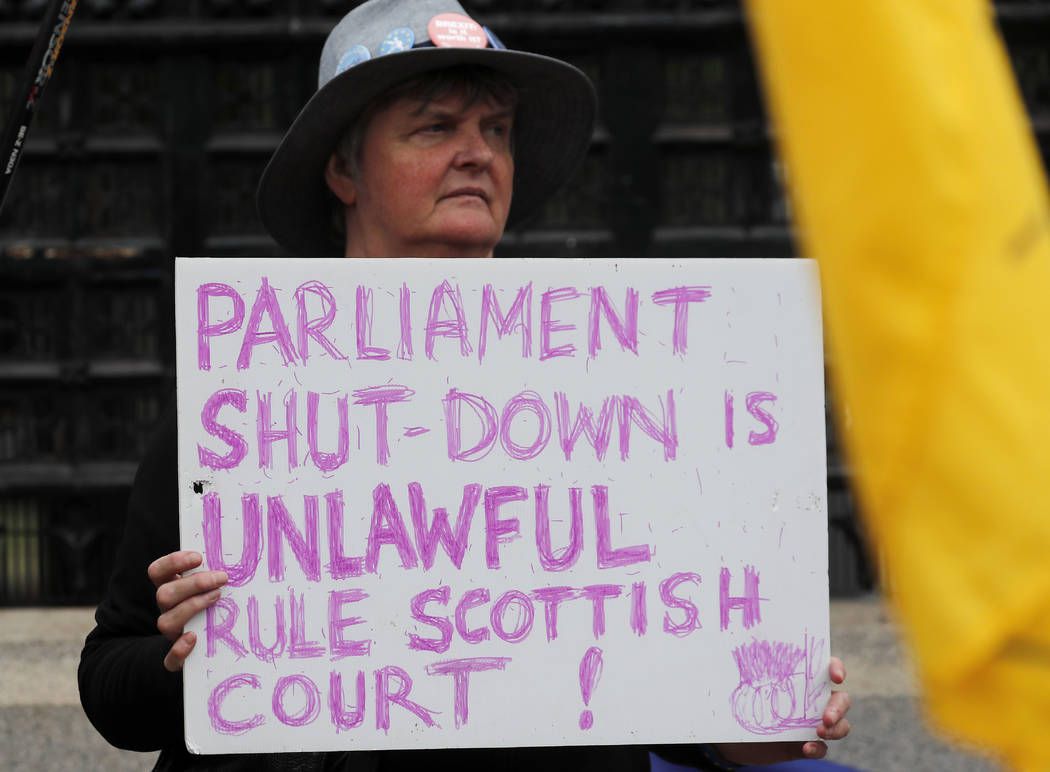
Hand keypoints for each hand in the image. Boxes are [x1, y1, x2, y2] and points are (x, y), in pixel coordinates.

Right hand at [148, 550, 227, 671]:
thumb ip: (216, 573)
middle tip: (222, 578)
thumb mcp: (214, 586)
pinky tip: (194, 638)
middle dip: (193, 584)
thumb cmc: (217, 605)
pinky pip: (170, 659)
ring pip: (165, 621)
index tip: (198, 557)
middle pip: (163, 594)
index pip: (158, 571)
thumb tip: (242, 558)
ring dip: (192, 607)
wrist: (210, 644)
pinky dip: (179, 650)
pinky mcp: (176, 658)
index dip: (173, 562)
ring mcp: (171, 633)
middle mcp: (167, 609)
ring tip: (217, 598)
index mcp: (171, 588)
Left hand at [715, 656, 850, 765]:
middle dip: (838, 707)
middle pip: (841, 699)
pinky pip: (822, 748)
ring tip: (820, 732)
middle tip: (826, 717)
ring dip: (836, 729)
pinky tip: (807, 747)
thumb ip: (752, 676)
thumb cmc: (746, 706)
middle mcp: (814, 701)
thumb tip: (742, 654)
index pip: (826, 668)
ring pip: (841, 725)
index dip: (836, 668)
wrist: (740, 741)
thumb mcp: (747, 689)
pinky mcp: (808, 745)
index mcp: (802, 681)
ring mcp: (813, 724)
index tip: (836, 677)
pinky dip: (818, 748)